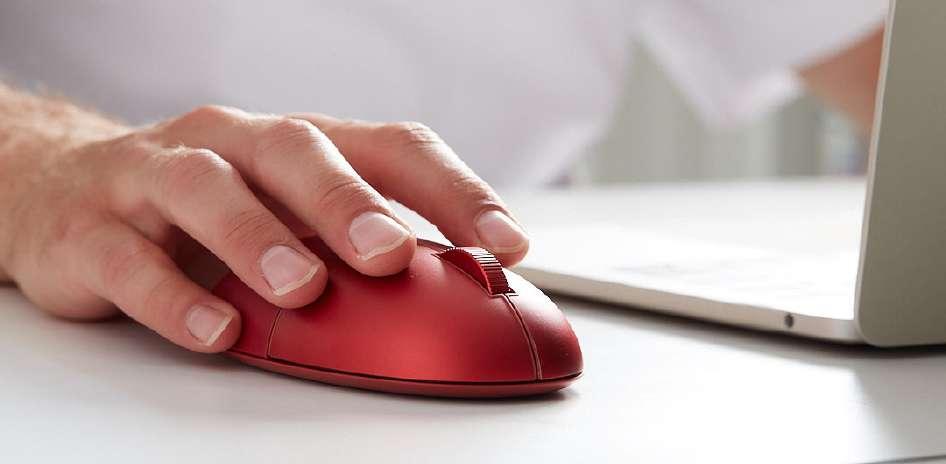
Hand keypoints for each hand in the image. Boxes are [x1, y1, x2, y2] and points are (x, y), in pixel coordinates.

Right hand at [0, 104, 528, 352]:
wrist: (63, 192)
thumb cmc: (204, 208)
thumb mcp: (289, 215)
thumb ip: (355, 246)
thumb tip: (454, 291)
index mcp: (298, 143)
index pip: (391, 148)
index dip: (454, 190)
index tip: (506, 243)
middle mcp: (234, 145)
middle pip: (298, 151)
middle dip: (348, 203)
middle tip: (392, 253)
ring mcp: (156, 178)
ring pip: (207, 190)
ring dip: (258, 238)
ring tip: (301, 288)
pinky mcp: (92, 228)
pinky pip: (130, 260)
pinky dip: (174, 296)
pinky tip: (216, 329)